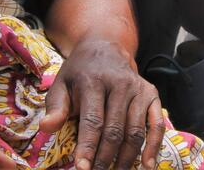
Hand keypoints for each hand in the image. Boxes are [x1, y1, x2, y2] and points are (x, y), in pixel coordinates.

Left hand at [41, 38, 163, 169]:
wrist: (105, 46)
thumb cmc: (80, 72)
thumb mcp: (61, 83)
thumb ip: (55, 107)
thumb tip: (46, 128)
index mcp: (93, 81)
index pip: (93, 120)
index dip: (88, 147)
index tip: (82, 169)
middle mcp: (119, 84)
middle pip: (115, 130)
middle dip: (105, 159)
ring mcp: (138, 89)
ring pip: (135, 131)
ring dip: (127, 158)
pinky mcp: (151, 93)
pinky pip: (157, 124)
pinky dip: (153, 146)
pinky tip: (147, 165)